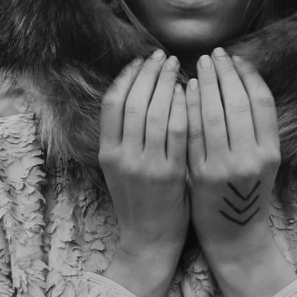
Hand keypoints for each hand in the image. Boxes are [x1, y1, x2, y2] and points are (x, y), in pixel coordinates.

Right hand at [99, 50, 188, 296]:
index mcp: (107, 152)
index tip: (142, 60)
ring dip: (168, 83)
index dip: (128, 76)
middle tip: (163, 56)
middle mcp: (123, 156)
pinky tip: (188, 92)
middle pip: (135, 101)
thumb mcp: (118, 166)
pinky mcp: (171, 174)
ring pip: (157, 112)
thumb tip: (138, 89)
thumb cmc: (138, 199)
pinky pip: (179, 132)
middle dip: (150, 73)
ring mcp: (147, 166)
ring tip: (177, 66)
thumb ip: (123, 134)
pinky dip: (183, 107)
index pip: (113, 102)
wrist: (149, 240)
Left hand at [186, 47, 294, 296]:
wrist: (233, 235)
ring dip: (207, 84)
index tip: (237, 58)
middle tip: (216, 53)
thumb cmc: (246, 192)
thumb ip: (255, 127)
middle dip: (225, 73)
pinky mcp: (199, 174)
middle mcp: (251, 158)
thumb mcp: (263, 160)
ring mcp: (224, 166)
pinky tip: (188, 89)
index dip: (249, 76)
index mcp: (271, 152)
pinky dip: (191, 106)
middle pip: (237, 103)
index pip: (262, 102)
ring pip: (214, 114)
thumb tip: (240, 80)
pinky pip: (193, 132)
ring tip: (201, 64)